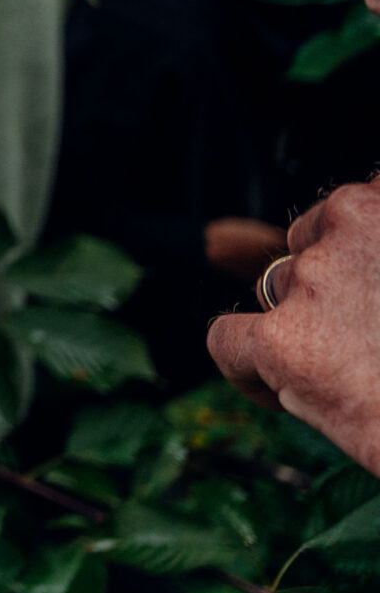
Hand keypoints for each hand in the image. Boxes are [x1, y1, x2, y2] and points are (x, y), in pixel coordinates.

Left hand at [208, 181, 379, 475]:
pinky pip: (228, 340)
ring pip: (279, 284)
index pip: (363, 199)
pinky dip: (249, 369)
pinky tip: (286, 393)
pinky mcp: (282, 340)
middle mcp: (355, 220)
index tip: (378, 282)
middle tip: (376, 333)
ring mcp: (314, 278)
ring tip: (353, 371)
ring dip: (306, 320)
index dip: (367, 243)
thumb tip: (367, 292)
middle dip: (337, 280)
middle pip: (317, 236)